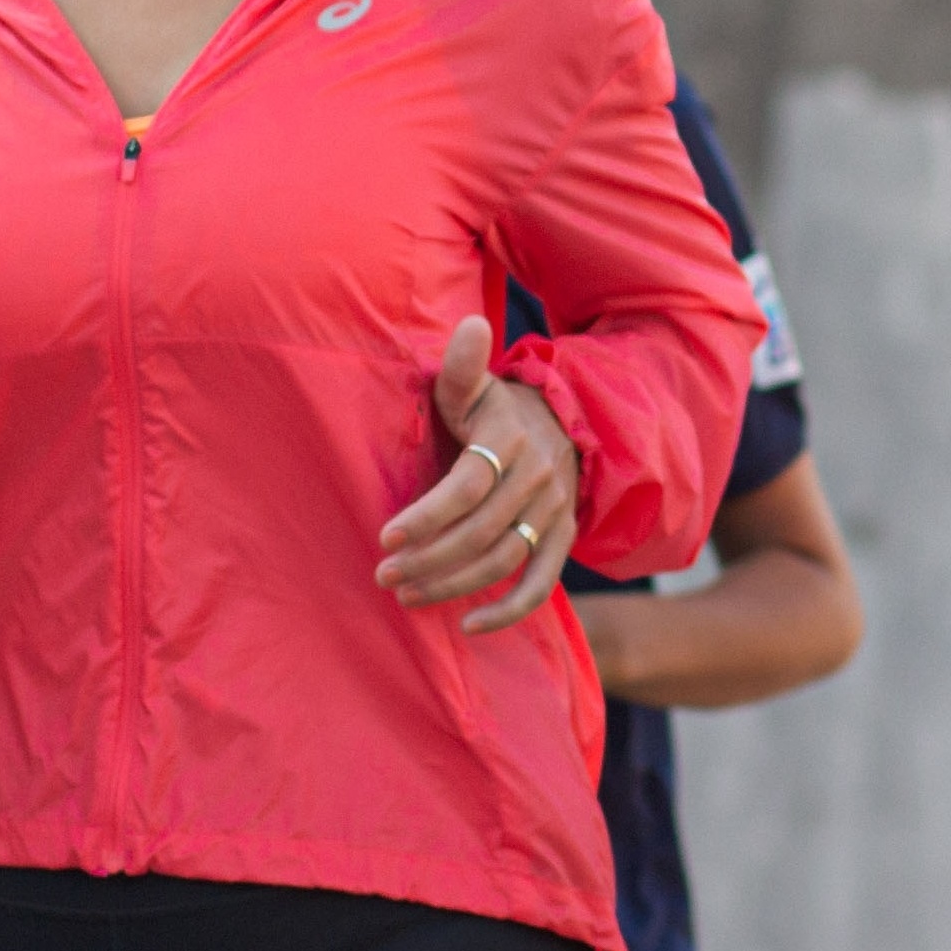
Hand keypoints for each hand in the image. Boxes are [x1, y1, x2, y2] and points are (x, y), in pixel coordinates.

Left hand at [376, 314, 578, 635]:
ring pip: (505, 559)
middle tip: (384, 575)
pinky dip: (509, 610)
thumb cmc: (496, 408)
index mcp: (508, 437)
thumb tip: (472, 324)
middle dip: (430, 558)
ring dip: (454, 585)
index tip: (386, 536)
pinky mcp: (564, 538)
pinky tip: (468, 626)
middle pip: (482, 530)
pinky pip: (542, 583)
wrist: (566, 424)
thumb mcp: (476, 385)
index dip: (428, 514)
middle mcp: (538, 476)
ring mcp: (555, 510)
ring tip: (407, 596)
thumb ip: (463, 366)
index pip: (469, 484)